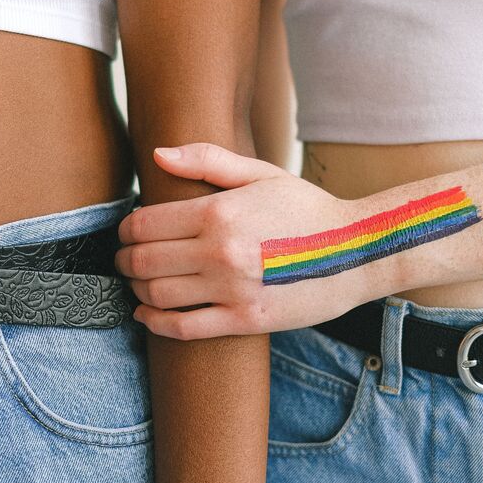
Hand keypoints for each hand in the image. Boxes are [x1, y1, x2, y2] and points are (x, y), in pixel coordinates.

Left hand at [116, 143, 383, 338]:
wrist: (358, 252)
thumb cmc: (308, 208)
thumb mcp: (262, 173)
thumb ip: (208, 160)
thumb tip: (158, 154)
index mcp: (219, 212)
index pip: (144, 224)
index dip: (124, 229)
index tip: (125, 231)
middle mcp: (220, 252)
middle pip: (143, 261)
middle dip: (124, 260)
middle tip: (124, 259)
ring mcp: (231, 290)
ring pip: (156, 296)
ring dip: (136, 290)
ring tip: (137, 284)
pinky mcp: (245, 321)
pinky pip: (184, 328)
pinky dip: (154, 323)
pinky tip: (146, 315)